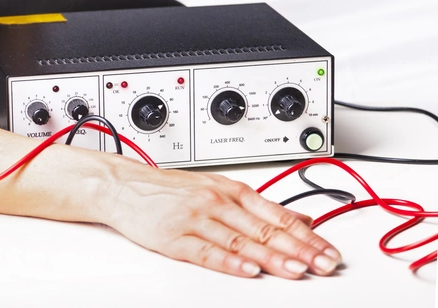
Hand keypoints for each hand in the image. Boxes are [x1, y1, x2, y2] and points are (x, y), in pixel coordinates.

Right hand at [104, 162, 341, 277]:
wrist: (126, 185)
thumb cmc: (171, 189)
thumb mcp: (218, 188)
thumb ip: (260, 206)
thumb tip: (302, 218)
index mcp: (231, 191)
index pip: (277, 215)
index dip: (306, 235)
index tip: (329, 251)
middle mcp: (217, 203)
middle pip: (264, 229)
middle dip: (299, 249)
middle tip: (324, 265)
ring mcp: (195, 220)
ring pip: (240, 240)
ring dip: (271, 257)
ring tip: (297, 270)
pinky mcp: (174, 237)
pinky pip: (206, 252)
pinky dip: (229, 261)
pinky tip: (247, 269)